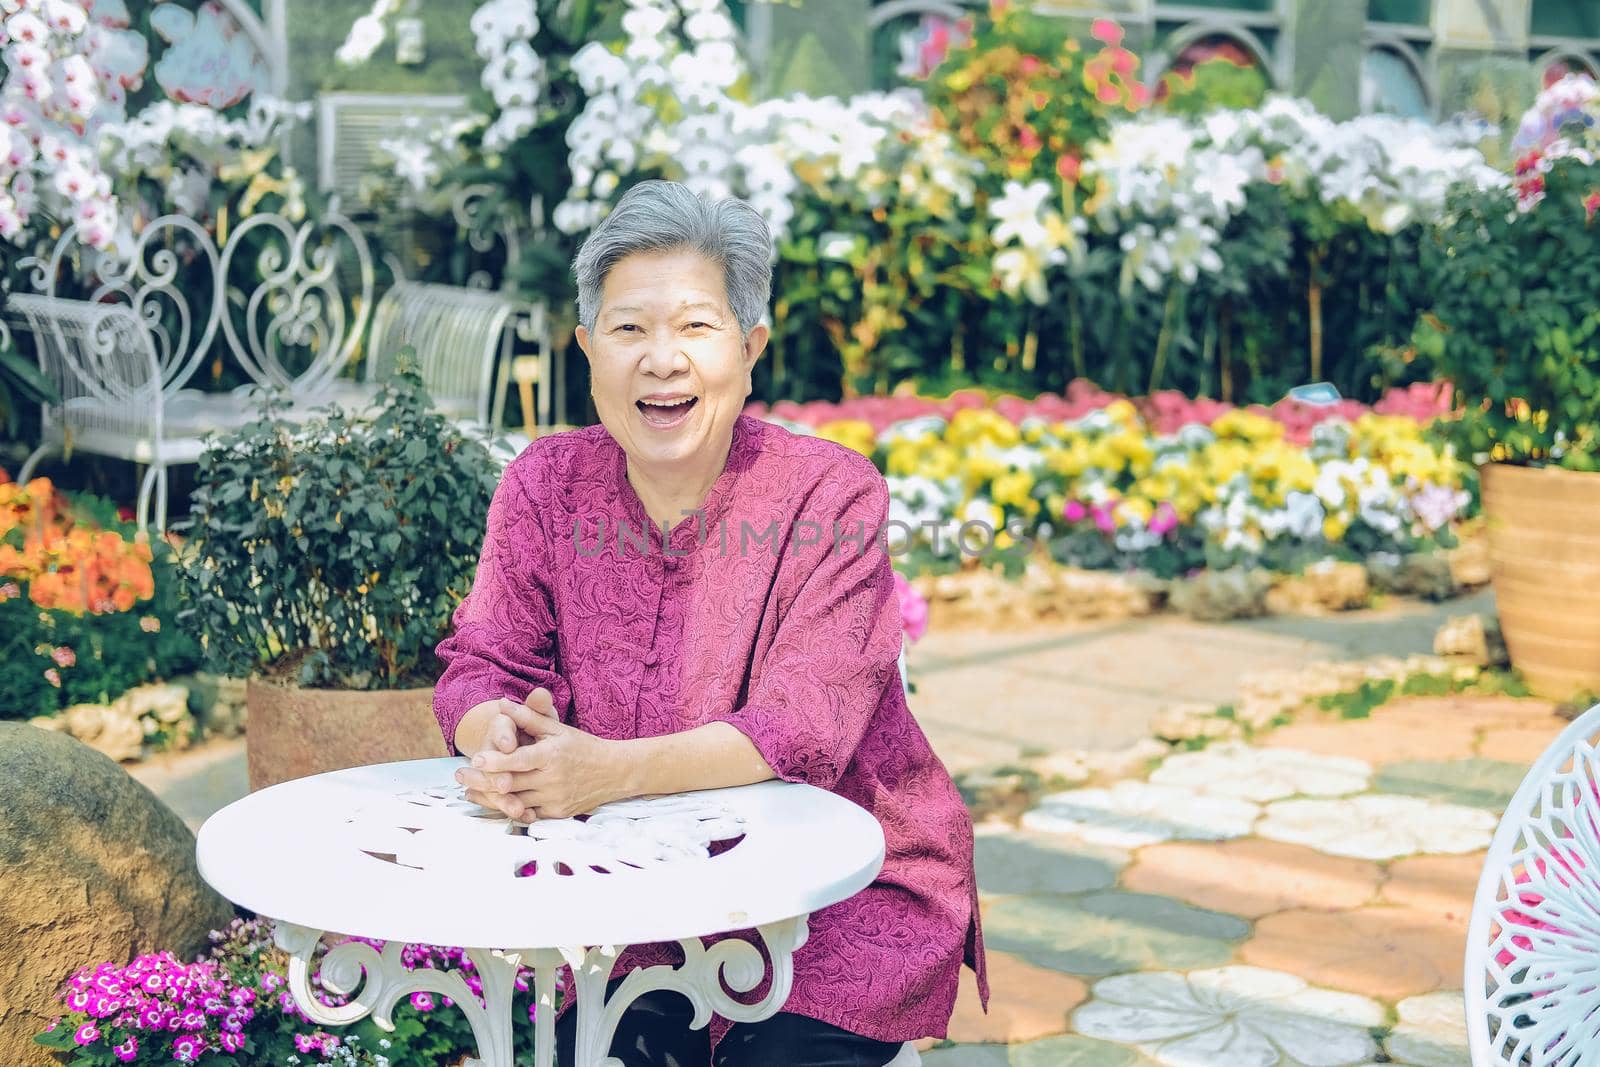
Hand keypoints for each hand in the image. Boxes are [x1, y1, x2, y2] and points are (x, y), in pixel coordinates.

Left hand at [455, 696, 627, 820]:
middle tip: (459, 775)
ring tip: (468, 791)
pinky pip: (527, 814)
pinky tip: (492, 803)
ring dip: (489, 797)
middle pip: (511, 783)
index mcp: (553, 755)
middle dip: (482, 781)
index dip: (497, 761)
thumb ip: (528, 717)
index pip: (519, 760)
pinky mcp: (556, 813)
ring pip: (515, 801)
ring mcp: (555, 799)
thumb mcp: (557, 728)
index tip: (476, 759)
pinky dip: (509, 808)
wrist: (613, 772)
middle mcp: (553, 779)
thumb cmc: (582, 746)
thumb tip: (501, 703)